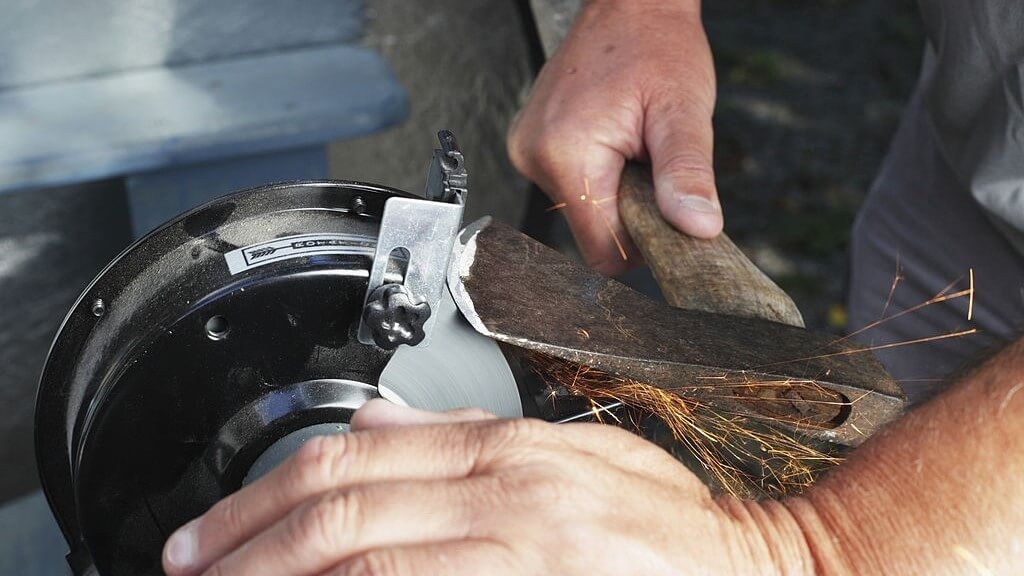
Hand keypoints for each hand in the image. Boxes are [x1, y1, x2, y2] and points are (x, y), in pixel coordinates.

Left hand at [162, 401, 808, 574]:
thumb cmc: (675, 533)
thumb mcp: (578, 455)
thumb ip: (470, 435)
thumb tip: (378, 424)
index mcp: (511, 452)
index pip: (352, 460)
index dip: (260, 500)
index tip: (208, 536)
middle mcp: (509, 496)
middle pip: (337, 515)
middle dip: (242, 550)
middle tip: (185, 570)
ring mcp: (523, 552)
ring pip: (362, 565)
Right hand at [508, 0, 720, 274]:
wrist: (629, 5)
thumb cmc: (656, 45)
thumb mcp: (683, 110)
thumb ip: (687, 174)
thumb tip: (697, 228)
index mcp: (566, 155)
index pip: (603, 250)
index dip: (643, 244)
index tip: (667, 212)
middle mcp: (534, 158)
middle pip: (593, 233)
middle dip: (631, 212)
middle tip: (651, 161)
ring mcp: (528, 153)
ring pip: (584, 212)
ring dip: (616, 193)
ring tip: (633, 144)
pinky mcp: (533, 148)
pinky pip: (574, 188)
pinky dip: (601, 176)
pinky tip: (614, 140)